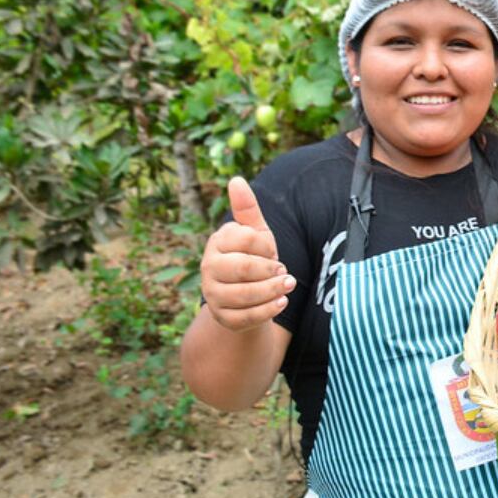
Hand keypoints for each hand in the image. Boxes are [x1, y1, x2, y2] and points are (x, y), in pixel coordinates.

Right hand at [200, 177, 292, 331]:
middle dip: (271, 270)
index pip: (246, 238)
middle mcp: (209, 268)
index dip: (266, 245)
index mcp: (217, 243)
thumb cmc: (253, 257)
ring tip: (288, 285)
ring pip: (245, 294)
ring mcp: (213, 295)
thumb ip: (247, 209)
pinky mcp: (223, 318)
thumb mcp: (255, 233)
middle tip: (284, 271)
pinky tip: (281, 302)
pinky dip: (269, 310)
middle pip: (244, 268)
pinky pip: (246, 317)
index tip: (273, 251)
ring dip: (273, 290)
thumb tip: (236, 179)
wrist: (247, 296)